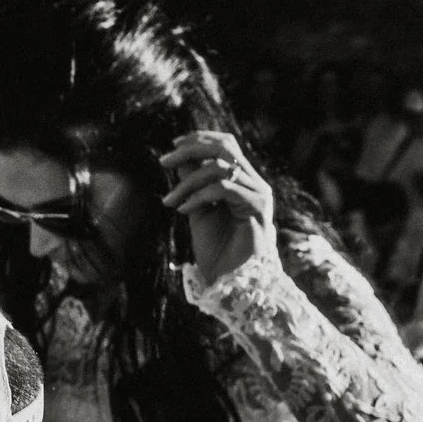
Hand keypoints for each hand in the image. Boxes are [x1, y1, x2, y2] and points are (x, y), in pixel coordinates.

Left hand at [160, 130, 276, 289]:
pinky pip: (224, 189)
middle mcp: (254, 183)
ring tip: (169, 201)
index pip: (226, 145)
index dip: (200, 139)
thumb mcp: (198, 210)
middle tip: (163, 161)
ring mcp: (259, 194)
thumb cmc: (218, 250)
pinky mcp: (257, 208)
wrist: (233, 282)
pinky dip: (198, 196)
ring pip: (220, 168)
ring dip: (187, 182)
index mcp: (243, 181)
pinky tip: (183, 211)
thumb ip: (193, 184)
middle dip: (190, 150)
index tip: (173, 144)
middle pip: (225, 148)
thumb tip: (179, 158)